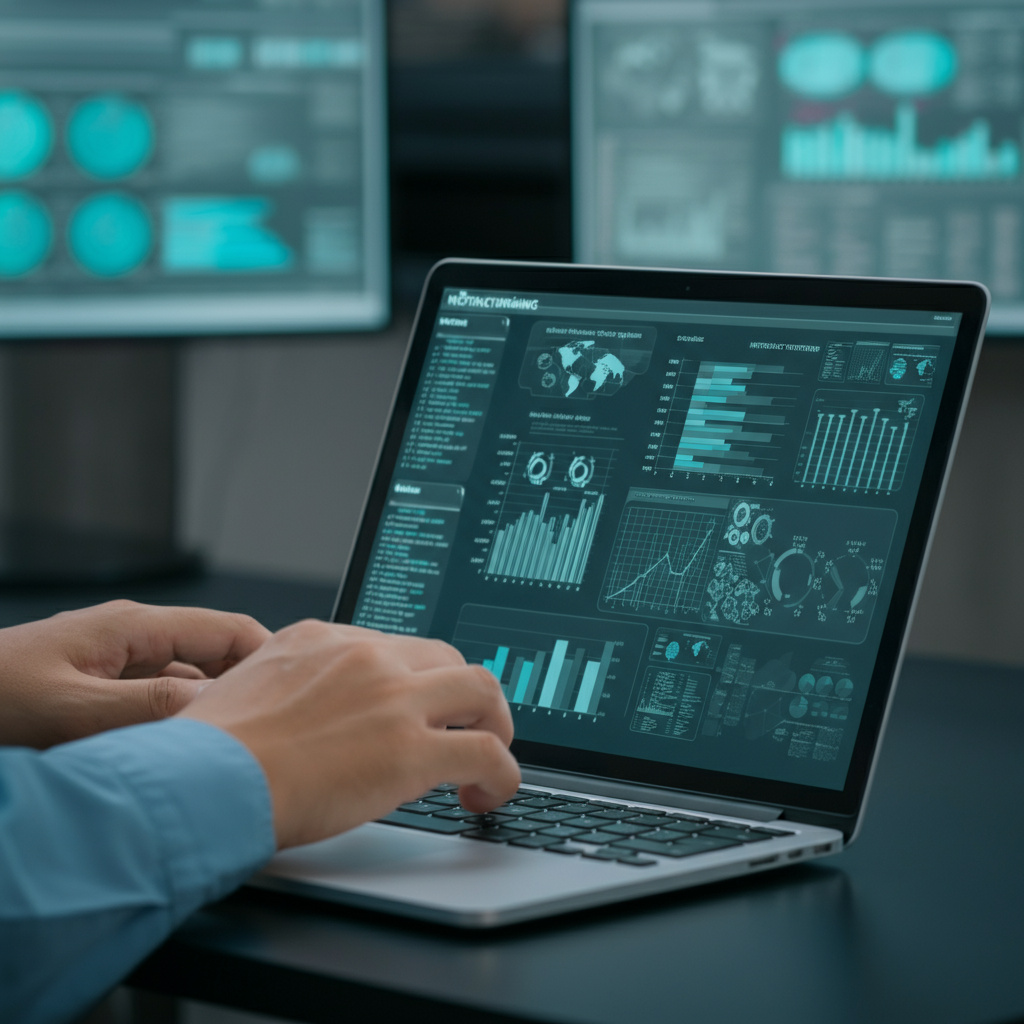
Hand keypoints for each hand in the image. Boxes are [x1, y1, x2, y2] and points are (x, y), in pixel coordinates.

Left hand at [0, 600, 270, 748]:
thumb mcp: (70, 710)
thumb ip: (147, 707)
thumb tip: (218, 707)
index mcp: (133, 628)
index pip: (228, 630)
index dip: (273, 656)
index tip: (302, 691)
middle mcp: (131, 641)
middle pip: (213, 659)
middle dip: (246, 691)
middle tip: (275, 732)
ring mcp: (116, 667)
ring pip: (187, 687)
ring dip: (209, 714)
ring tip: (234, 750)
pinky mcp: (101, 693)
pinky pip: (157, 706)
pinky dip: (178, 728)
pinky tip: (183, 758)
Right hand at [179, 620, 519, 848]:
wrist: (199, 782)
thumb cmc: (205, 753)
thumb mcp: (241, 691)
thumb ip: (283, 690)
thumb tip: (293, 715)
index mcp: (321, 639)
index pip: (393, 647)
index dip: (413, 682)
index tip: (416, 710)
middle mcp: (364, 657)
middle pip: (446, 656)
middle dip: (460, 697)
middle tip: (458, 732)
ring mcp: (392, 699)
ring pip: (482, 688)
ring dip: (494, 724)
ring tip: (484, 760)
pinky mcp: (410, 750)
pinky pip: (487, 751)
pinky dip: (501, 775)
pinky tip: (485, 796)